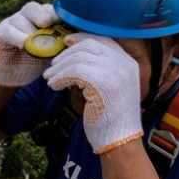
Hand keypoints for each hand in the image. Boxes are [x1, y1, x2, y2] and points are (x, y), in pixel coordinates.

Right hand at [0, 2, 60, 87]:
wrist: (15, 75)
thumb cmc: (37, 61)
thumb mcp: (53, 52)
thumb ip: (62, 43)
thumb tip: (78, 39)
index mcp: (41, 18)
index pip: (48, 9)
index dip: (56, 14)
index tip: (63, 22)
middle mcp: (25, 17)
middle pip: (32, 8)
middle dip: (41, 14)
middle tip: (47, 23)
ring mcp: (11, 23)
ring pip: (20, 18)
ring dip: (29, 29)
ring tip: (36, 41)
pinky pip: (8, 31)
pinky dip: (17, 37)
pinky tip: (24, 45)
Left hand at [44, 34, 142, 152]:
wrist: (119, 140)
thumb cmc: (109, 118)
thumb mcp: (108, 87)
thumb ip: (97, 69)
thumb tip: (70, 54)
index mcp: (128, 63)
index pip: (103, 40)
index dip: (82, 38)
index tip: (67, 42)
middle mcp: (124, 64)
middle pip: (89, 46)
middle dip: (67, 53)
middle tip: (53, 65)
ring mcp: (115, 72)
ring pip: (79, 58)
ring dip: (59, 67)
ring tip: (49, 78)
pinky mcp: (102, 83)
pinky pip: (74, 72)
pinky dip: (60, 78)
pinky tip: (54, 86)